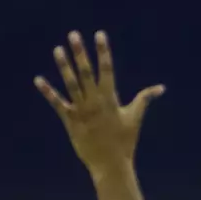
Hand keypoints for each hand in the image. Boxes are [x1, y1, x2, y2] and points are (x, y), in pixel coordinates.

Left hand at [35, 31, 164, 178]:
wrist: (111, 164)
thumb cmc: (125, 141)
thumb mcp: (135, 117)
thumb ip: (145, 99)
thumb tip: (161, 88)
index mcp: (110, 98)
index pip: (107, 69)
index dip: (103, 51)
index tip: (99, 34)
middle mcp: (95, 102)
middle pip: (86, 72)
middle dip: (80, 53)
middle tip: (73, 35)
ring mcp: (81, 111)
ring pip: (71, 84)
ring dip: (64, 66)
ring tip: (58, 50)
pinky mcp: (70, 121)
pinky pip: (58, 104)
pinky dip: (48, 92)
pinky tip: (39, 80)